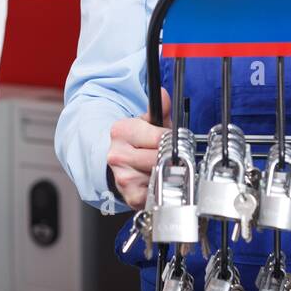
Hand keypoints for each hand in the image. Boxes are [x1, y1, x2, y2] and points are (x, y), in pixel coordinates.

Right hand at [106, 89, 171, 210]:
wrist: (118, 163)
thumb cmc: (136, 142)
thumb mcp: (147, 123)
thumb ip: (159, 110)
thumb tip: (165, 95)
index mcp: (121, 131)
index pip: (160, 137)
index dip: (172, 140)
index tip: (172, 141)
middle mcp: (118, 155)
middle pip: (161, 157)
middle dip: (170, 157)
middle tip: (169, 156)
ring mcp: (123, 177)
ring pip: (162, 174)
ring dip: (167, 173)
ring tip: (161, 167)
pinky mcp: (131, 196)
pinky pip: (159, 192)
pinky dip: (162, 187)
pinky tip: (156, 180)